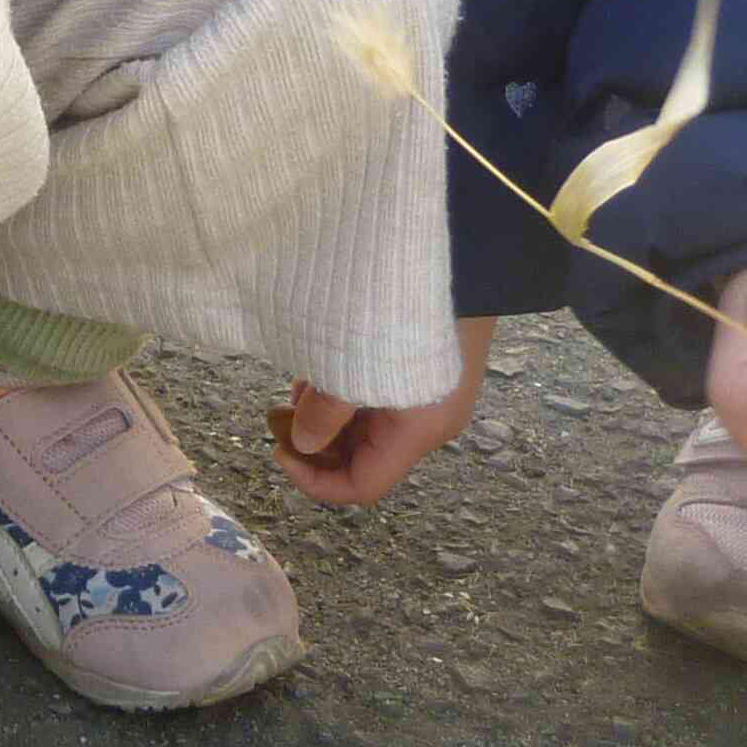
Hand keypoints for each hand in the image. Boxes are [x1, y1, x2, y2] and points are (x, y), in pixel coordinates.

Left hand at [273, 318, 495, 504]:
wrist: (467, 261)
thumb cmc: (404, 313)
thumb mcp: (353, 364)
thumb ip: (324, 411)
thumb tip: (302, 442)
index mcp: (418, 433)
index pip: (362, 485)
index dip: (314, 480)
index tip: (279, 448)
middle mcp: (429, 425)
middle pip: (362, 457)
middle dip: (317, 440)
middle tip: (280, 410)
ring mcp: (429, 399)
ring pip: (367, 426)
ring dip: (328, 413)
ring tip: (300, 381)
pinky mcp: (426, 373)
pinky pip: (378, 400)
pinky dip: (345, 392)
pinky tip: (322, 364)